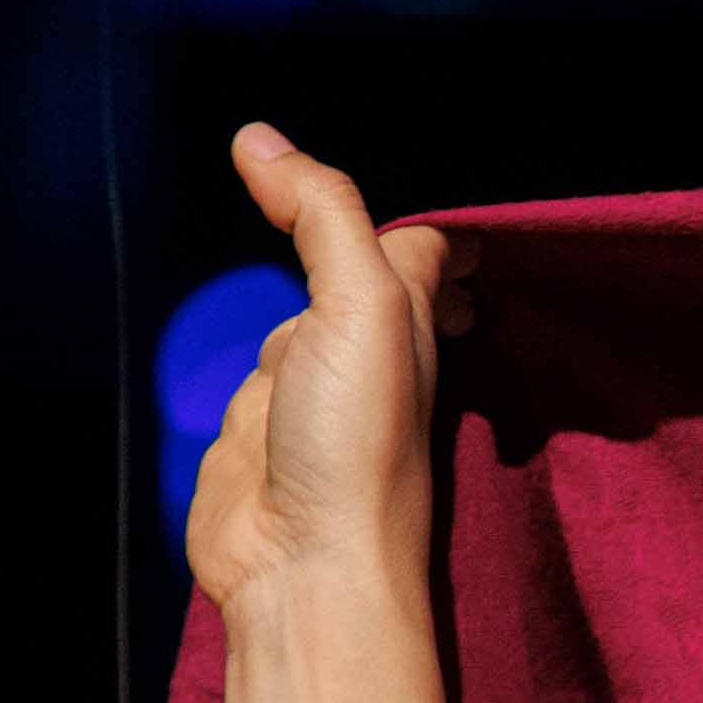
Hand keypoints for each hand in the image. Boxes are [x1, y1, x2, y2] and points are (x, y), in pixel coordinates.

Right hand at [182, 124, 474, 617]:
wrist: (301, 562)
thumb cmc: (356, 445)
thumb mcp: (360, 305)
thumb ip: (323, 217)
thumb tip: (261, 140)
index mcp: (410, 321)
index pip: (429, 250)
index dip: (433, 222)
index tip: (444, 190)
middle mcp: (366, 351)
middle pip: (370, 275)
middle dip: (374, 243)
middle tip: (372, 208)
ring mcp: (309, 389)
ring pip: (312, 318)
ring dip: (312, 287)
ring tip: (300, 228)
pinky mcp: (258, 426)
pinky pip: (258, 369)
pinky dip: (258, 343)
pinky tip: (265, 335)